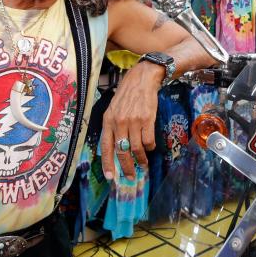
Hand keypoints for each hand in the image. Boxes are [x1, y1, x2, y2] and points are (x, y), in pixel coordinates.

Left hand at [100, 63, 162, 179]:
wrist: (142, 79)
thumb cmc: (127, 95)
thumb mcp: (113, 109)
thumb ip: (112, 127)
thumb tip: (115, 149)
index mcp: (108, 120)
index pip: (106, 146)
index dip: (108, 163)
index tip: (110, 177)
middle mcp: (119, 122)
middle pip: (122, 151)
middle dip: (127, 167)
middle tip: (131, 176)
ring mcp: (133, 121)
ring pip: (136, 148)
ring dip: (141, 159)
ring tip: (143, 163)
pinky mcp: (146, 119)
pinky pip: (148, 141)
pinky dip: (150, 147)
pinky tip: (150, 146)